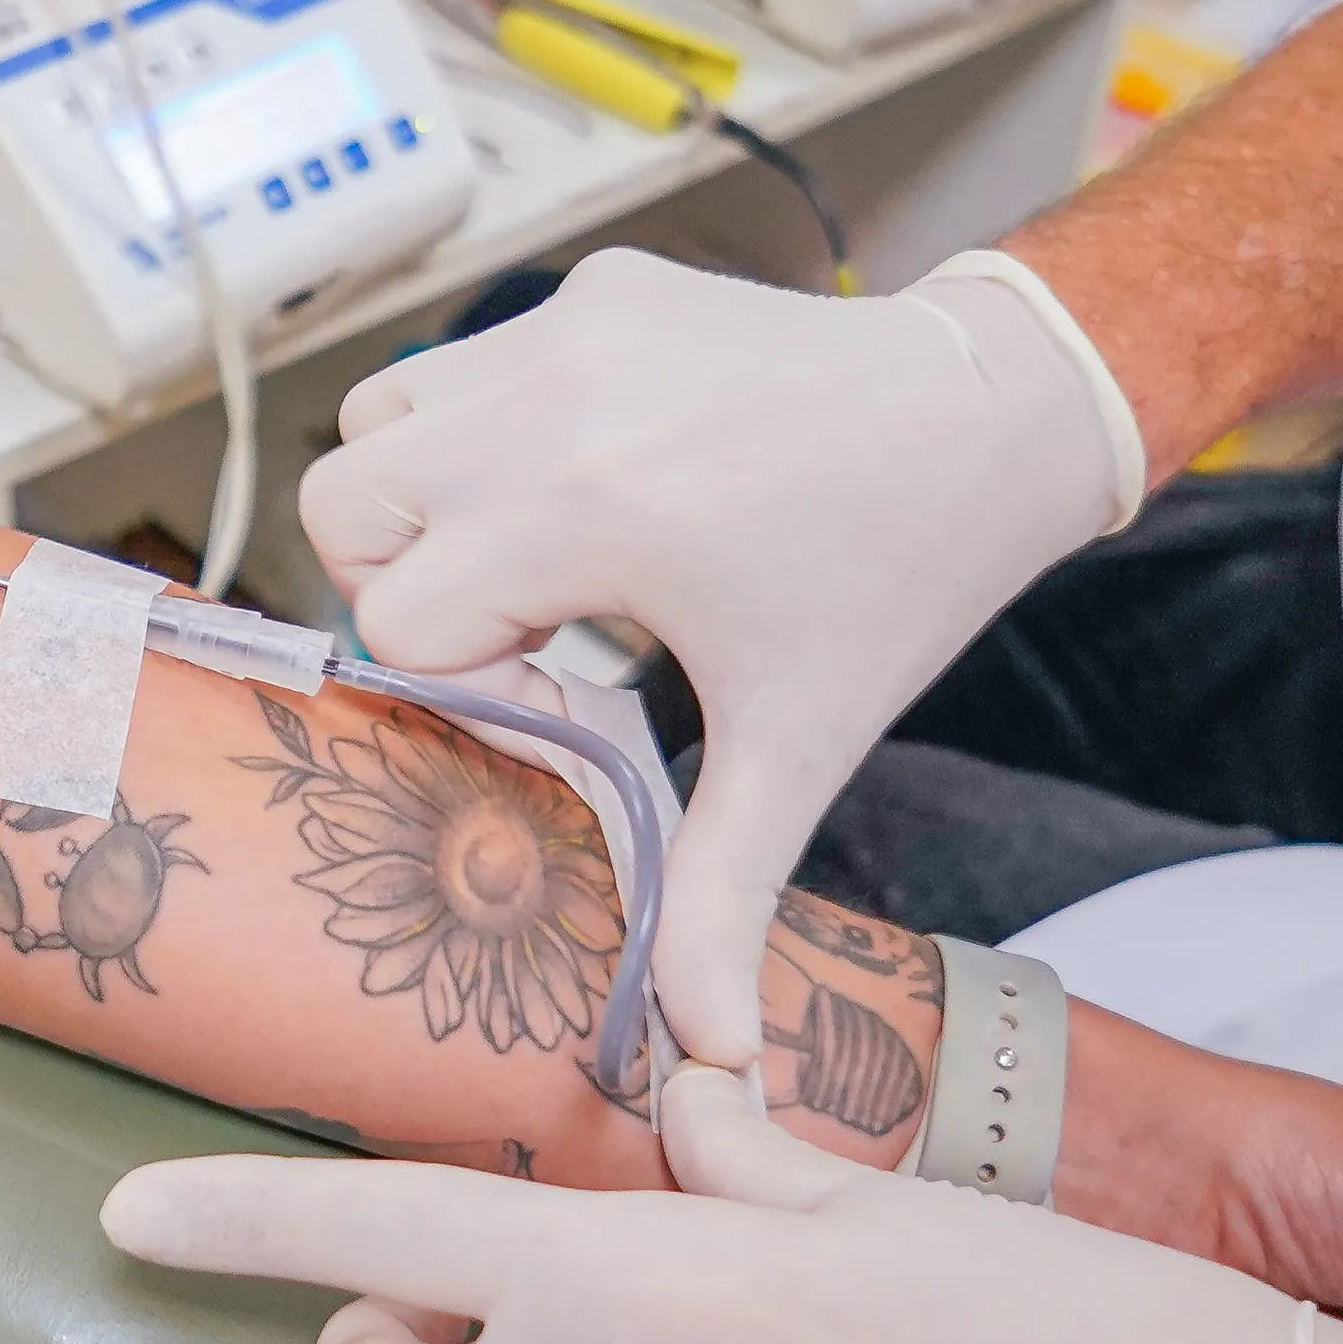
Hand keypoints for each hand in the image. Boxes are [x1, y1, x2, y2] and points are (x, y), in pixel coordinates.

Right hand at [299, 248, 1139, 1066]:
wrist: (997, 409)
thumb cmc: (895, 578)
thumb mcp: (798, 744)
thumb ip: (716, 894)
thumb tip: (700, 1055)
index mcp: (590, 512)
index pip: (399, 620)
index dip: (470, 680)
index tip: (574, 690)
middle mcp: (553, 402)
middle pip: (346, 511)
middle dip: (407, 585)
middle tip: (527, 622)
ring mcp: (568, 328)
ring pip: (379, 419)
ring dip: (426, 498)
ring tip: (540, 549)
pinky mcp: (597, 288)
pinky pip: (462, 363)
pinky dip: (485, 427)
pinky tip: (592, 473)